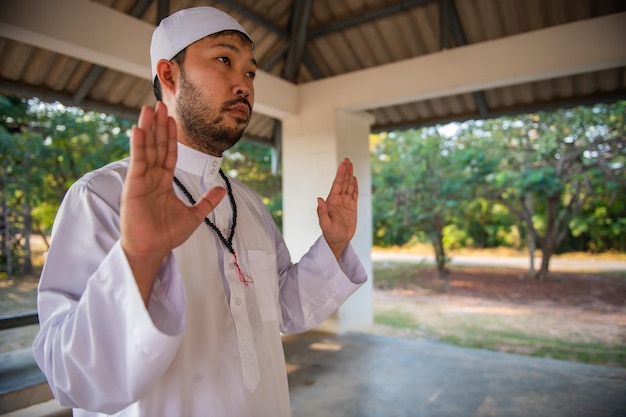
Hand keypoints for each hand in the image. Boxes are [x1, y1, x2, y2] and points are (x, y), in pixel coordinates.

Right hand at [121, 103, 225, 305]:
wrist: (153, 249)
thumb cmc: (167, 235)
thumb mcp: (194, 215)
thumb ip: (207, 201)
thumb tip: (222, 190)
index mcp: (163, 182)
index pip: (168, 153)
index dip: (170, 136)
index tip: (172, 119)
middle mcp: (151, 178)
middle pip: (156, 146)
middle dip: (158, 125)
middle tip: (158, 104)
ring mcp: (141, 180)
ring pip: (146, 149)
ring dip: (147, 129)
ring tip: (147, 109)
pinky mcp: (133, 186)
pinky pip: (137, 162)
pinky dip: (138, 146)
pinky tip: (139, 130)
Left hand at [317, 158, 357, 259]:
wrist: (338, 241)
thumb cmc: (330, 234)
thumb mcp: (325, 224)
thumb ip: (322, 212)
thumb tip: (319, 199)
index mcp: (331, 201)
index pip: (337, 184)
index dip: (340, 174)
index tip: (343, 164)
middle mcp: (338, 200)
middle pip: (343, 182)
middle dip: (345, 171)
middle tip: (347, 160)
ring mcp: (345, 203)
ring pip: (348, 186)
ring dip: (350, 176)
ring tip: (351, 165)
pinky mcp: (352, 207)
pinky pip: (354, 194)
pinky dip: (354, 186)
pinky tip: (354, 179)